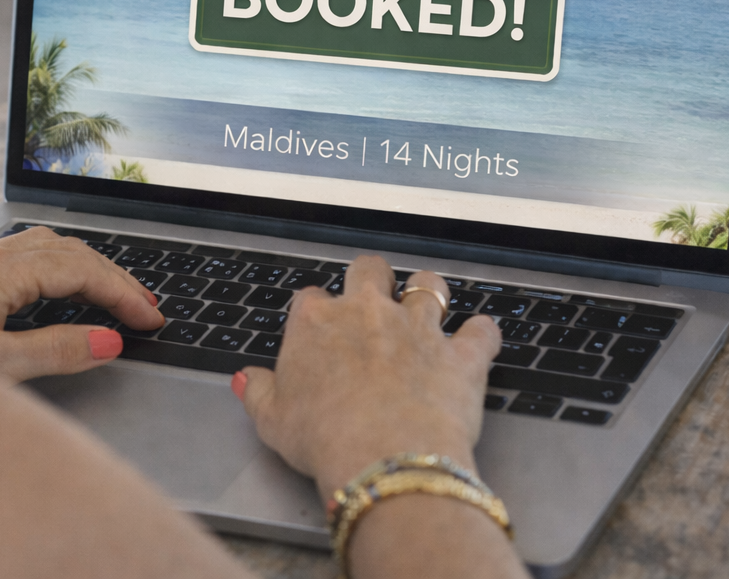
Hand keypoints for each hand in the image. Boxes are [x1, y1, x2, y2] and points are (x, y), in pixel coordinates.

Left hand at [0, 228, 163, 381]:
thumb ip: (52, 352)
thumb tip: (109, 341)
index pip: (81, 269)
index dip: (123, 292)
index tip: (153, 318)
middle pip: (68, 250)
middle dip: (113, 276)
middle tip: (146, 309)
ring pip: (44, 248)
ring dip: (85, 268)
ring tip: (112, 297)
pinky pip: (21, 256)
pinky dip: (56, 269)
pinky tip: (54, 292)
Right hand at [234, 256, 500, 499]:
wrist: (383, 458)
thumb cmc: (324, 438)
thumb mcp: (272, 421)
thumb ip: (259, 393)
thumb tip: (246, 380)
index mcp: (317, 323)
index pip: (311, 298)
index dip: (316, 313)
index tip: (319, 332)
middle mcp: (368, 312)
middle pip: (369, 270)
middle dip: (371, 278)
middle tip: (373, 297)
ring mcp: (418, 329)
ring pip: (428, 284)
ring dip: (428, 291)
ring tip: (427, 304)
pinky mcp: (460, 355)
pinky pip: (482, 330)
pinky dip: (483, 334)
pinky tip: (480, 339)